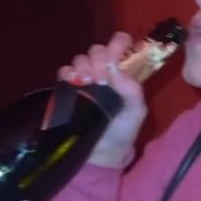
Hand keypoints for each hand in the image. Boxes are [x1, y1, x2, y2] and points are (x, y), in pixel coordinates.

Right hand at [58, 32, 146, 166]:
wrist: (101, 156)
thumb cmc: (122, 132)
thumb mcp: (136, 112)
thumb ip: (133, 91)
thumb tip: (116, 70)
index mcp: (123, 73)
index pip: (121, 45)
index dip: (118, 45)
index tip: (115, 60)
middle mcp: (103, 72)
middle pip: (98, 49)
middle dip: (99, 58)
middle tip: (101, 78)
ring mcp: (84, 80)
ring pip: (80, 58)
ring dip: (83, 65)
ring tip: (87, 81)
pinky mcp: (67, 90)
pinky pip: (64, 72)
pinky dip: (67, 72)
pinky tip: (72, 81)